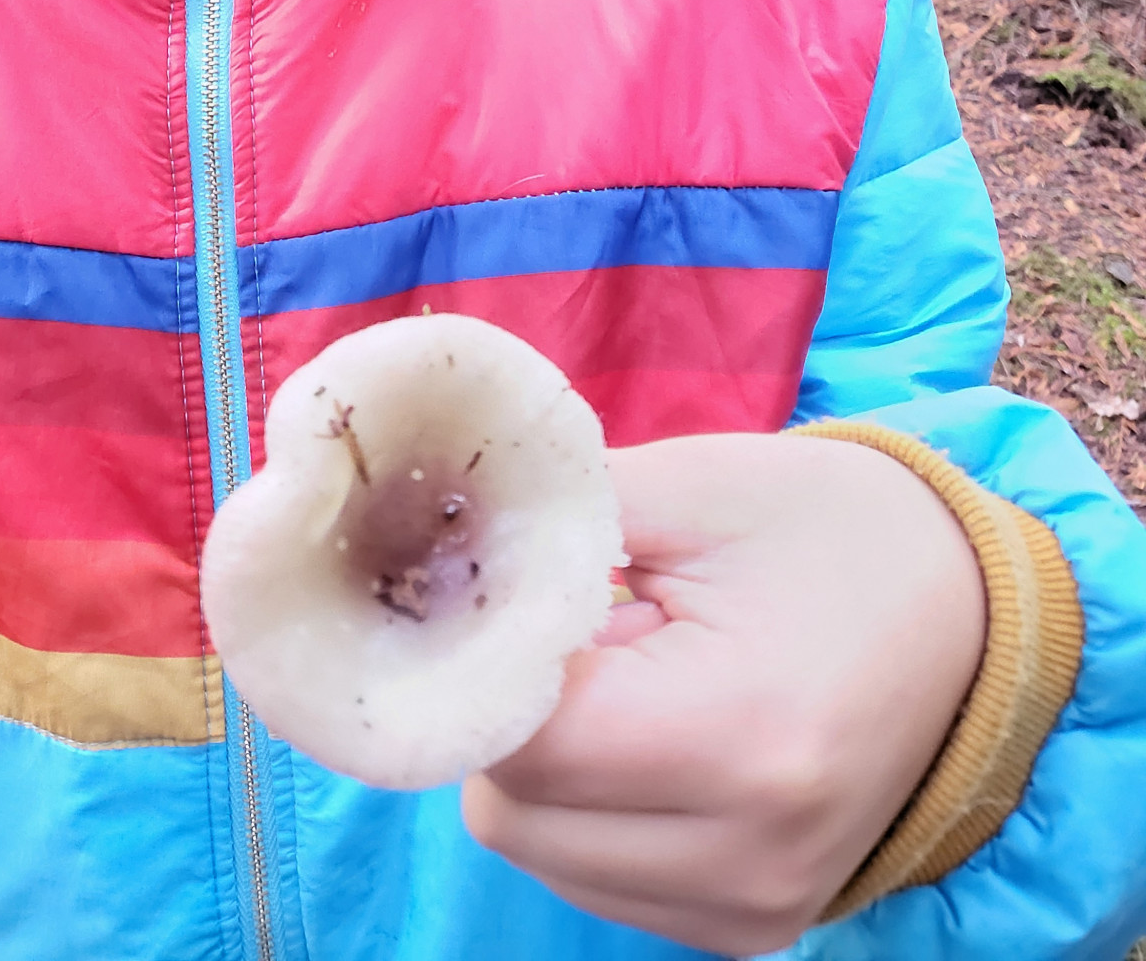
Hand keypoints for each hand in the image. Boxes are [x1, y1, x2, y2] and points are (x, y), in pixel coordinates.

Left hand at [461, 432, 986, 955]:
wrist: (970, 612)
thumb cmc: (827, 528)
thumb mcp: (691, 485)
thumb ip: (555, 525)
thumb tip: (432, 559)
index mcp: (737, 737)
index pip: (521, 741)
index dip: (485, 658)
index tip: (501, 589)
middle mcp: (746, 857)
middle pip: (511, 811)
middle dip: (509, 709)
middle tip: (581, 625)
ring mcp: (752, 910)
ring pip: (540, 854)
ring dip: (544, 765)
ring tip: (631, 674)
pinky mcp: (749, 928)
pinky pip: (596, 880)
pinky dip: (589, 808)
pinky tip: (654, 730)